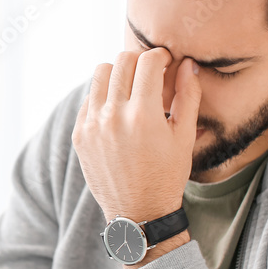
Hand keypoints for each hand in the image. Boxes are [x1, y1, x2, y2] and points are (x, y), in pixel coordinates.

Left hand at [72, 47, 200, 232]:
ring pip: (100, 73)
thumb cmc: (166, 175)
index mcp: (143, 115)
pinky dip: (103, 96)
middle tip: (150, 74)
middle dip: (140, 61)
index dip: (160, 56)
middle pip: (122, 61)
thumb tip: (187, 64)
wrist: (137, 212)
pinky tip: (117, 109)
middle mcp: (113, 116)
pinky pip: (88, 98)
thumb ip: (188, 96)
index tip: (166, 62)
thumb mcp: (185, 137)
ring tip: (131, 88)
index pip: (147, 62)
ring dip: (117, 73)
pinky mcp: (79, 135)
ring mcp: (92, 125)